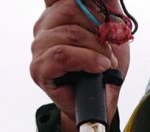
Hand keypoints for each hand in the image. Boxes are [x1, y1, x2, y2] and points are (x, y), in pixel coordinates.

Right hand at [31, 0, 130, 131]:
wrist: (99, 104)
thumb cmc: (102, 69)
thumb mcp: (110, 31)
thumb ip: (106, 8)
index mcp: (57, 13)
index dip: (88, 4)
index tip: (104, 19)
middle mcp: (44, 26)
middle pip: (71, 9)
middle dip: (98, 29)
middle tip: (110, 50)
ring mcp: (39, 48)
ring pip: (70, 34)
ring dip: (96, 49)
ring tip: (107, 64)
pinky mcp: (39, 68)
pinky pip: (63, 55)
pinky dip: (86, 60)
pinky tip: (99, 67)